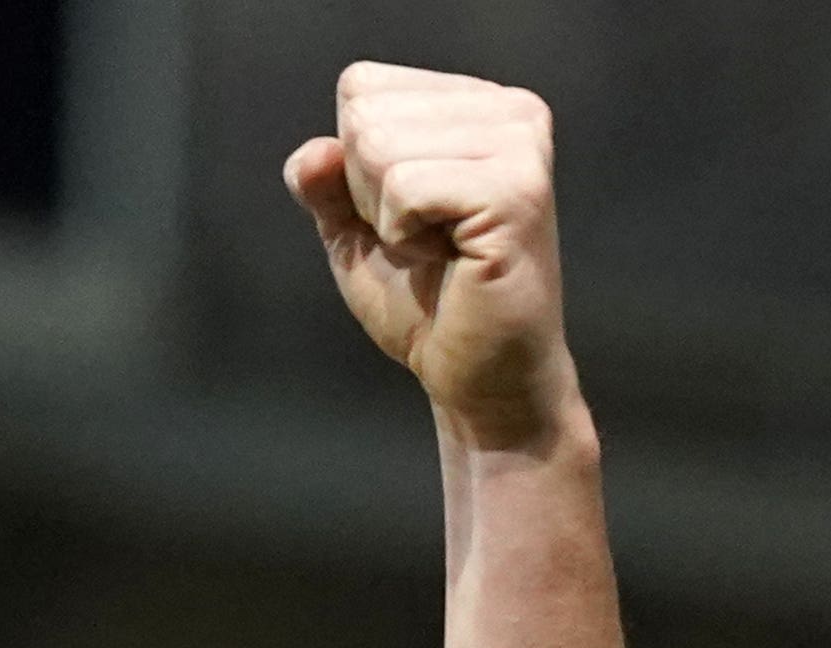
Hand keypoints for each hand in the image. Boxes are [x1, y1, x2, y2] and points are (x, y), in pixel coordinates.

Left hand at [284, 66, 580, 452]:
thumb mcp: (356, 232)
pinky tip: (450, 258)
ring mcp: (519, 146)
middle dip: (369, 194)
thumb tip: (311, 153)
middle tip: (424, 240)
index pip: (362, 88)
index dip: (355, 166)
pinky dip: (405, 236)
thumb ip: (325, 183)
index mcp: (476, 105)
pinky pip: (405, 188)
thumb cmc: (427, 305)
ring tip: (439, 249)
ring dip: (389, 219)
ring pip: (379, 148)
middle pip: (365, 116)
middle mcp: (508, 111)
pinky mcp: (517, 191)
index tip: (407, 215)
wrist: (477, 376)